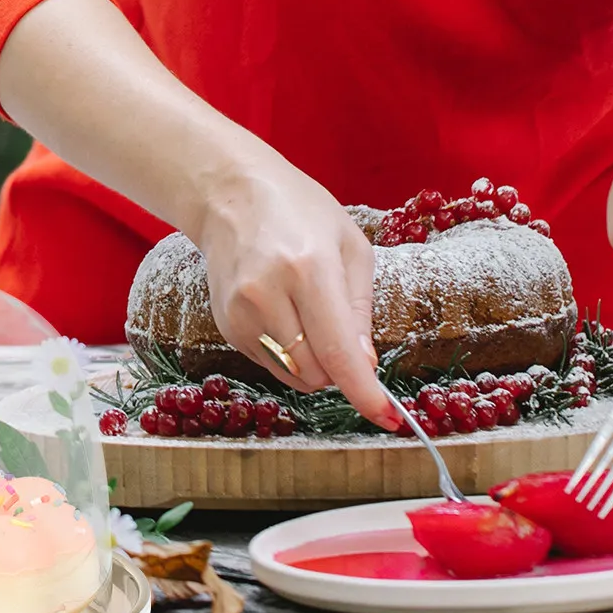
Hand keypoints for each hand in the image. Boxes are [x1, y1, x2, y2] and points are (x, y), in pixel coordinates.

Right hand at [188, 155, 400, 427]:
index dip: (364, 392)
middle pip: (316, 372)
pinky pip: (270, 364)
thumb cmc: (299, 211)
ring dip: (314, 364)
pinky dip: (288, 353)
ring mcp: (240, 313)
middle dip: (340, 369)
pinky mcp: (226, 326)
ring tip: (309, 315)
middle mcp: (267, 295)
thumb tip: (365, 366)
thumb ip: (359, 308)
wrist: (229, 195)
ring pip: (292, 375)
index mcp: (308, 268)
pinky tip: (283, 314)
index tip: (387, 417)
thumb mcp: (350, 245)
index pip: (337, 350)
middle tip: (343, 335)